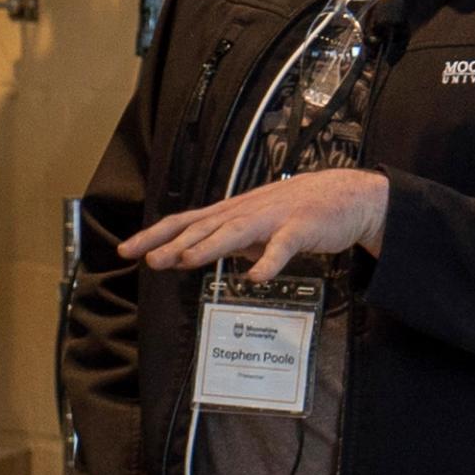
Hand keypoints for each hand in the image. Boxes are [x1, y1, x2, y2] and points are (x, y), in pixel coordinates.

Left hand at [117, 170, 389, 281]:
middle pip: (203, 225)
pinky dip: (269, 261)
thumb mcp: (255, 225)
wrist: (348, 196)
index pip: (184, 221)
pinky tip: (256, 277)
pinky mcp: (301, 228)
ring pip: (235, 231)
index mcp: (232, 212)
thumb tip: (193, 252)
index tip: (126, 249)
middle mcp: (246, 211)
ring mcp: (273, 217)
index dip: (155, 234)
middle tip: (146, 259)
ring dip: (209, 246)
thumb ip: (226, 238)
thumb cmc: (298, 212)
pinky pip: (283, 247)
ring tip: (185, 260)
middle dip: (172, 242)